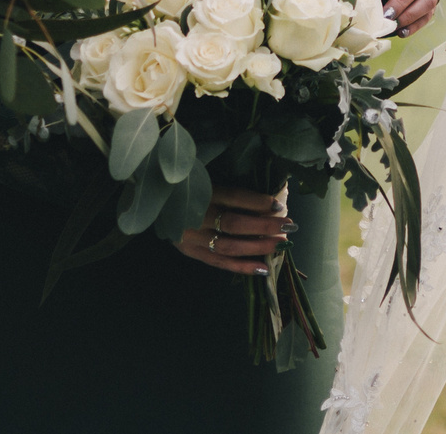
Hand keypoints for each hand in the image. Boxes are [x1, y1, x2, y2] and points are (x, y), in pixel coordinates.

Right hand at [176, 185, 291, 274]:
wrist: (157, 201)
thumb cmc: (191, 185)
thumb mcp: (208, 177)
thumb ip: (234, 187)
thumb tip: (271, 196)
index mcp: (199, 191)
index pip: (233, 197)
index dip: (257, 202)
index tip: (279, 205)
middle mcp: (194, 216)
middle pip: (233, 223)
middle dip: (264, 226)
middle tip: (289, 226)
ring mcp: (191, 237)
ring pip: (227, 246)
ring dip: (257, 247)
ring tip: (280, 245)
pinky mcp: (189, 251)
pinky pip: (218, 262)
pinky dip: (241, 267)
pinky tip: (263, 268)